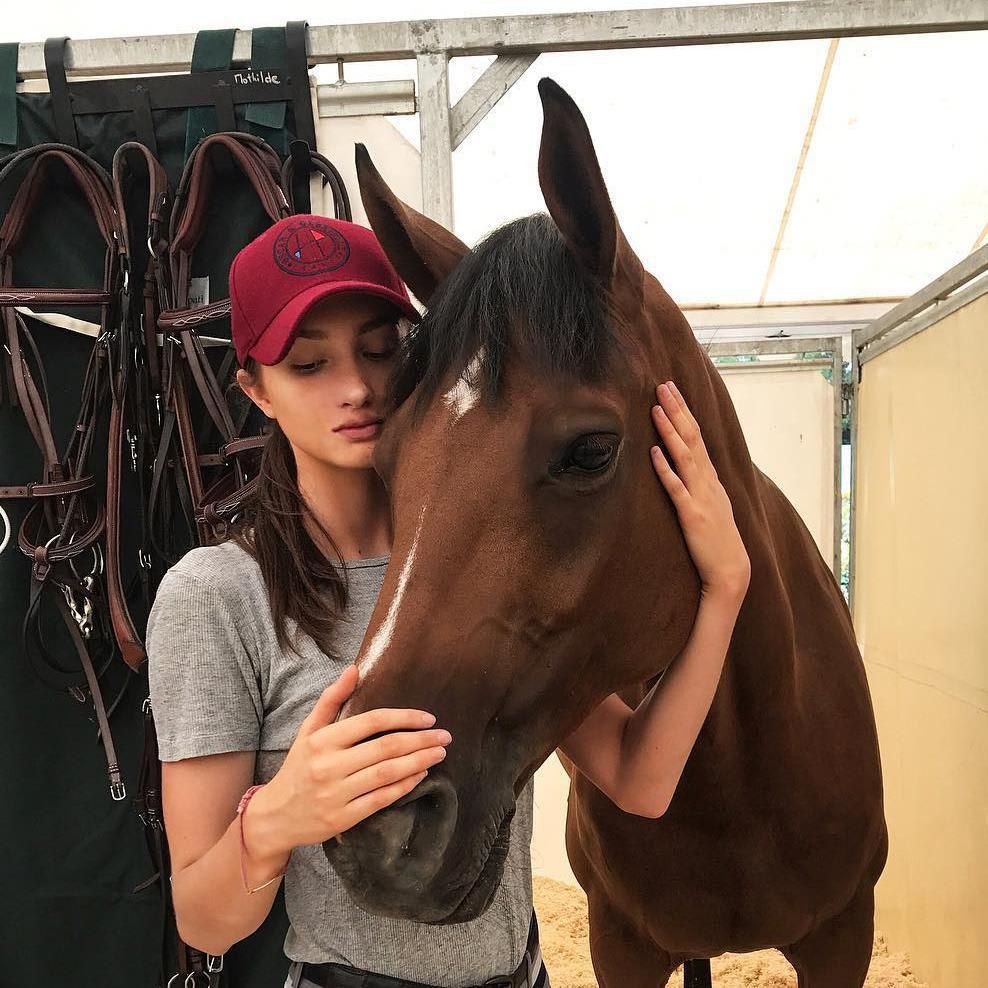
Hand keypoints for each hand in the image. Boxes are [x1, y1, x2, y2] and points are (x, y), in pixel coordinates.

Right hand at [246, 666, 451, 856]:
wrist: (277, 815)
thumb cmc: (298, 766)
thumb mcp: (308, 730)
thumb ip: (331, 699)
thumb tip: (354, 668)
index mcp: (323, 740)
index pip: (371, 721)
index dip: (404, 718)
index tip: (428, 718)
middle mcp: (329, 765)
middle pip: (386, 748)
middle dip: (421, 740)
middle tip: (445, 736)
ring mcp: (336, 793)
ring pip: (387, 773)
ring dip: (419, 761)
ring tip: (439, 753)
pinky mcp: (343, 818)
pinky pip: (381, 799)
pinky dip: (405, 786)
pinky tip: (421, 775)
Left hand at [650, 381, 749, 601]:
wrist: (731, 570)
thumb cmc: (717, 538)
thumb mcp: (710, 503)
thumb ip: (698, 482)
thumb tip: (683, 463)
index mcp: (711, 477)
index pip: (697, 435)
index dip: (684, 411)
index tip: (672, 389)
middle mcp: (708, 481)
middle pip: (692, 437)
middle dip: (677, 409)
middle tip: (662, 384)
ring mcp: (701, 497)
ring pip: (684, 456)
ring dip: (669, 431)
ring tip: (655, 408)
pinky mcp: (692, 515)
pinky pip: (676, 488)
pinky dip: (665, 469)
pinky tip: (653, 453)